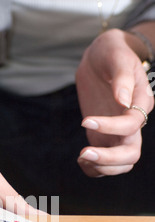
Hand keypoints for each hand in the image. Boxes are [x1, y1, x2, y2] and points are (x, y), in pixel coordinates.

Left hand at [76, 28, 153, 176]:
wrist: (101, 58)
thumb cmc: (111, 53)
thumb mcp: (117, 55)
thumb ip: (122, 77)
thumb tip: (124, 101)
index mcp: (141, 103)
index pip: (132, 125)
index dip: (110, 127)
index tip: (86, 121)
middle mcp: (132, 123)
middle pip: (131, 154)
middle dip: (109, 159)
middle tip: (84, 153)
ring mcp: (119, 133)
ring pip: (122, 164)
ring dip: (102, 167)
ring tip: (82, 156)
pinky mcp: (105, 138)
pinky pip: (106, 163)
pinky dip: (94, 168)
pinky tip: (81, 159)